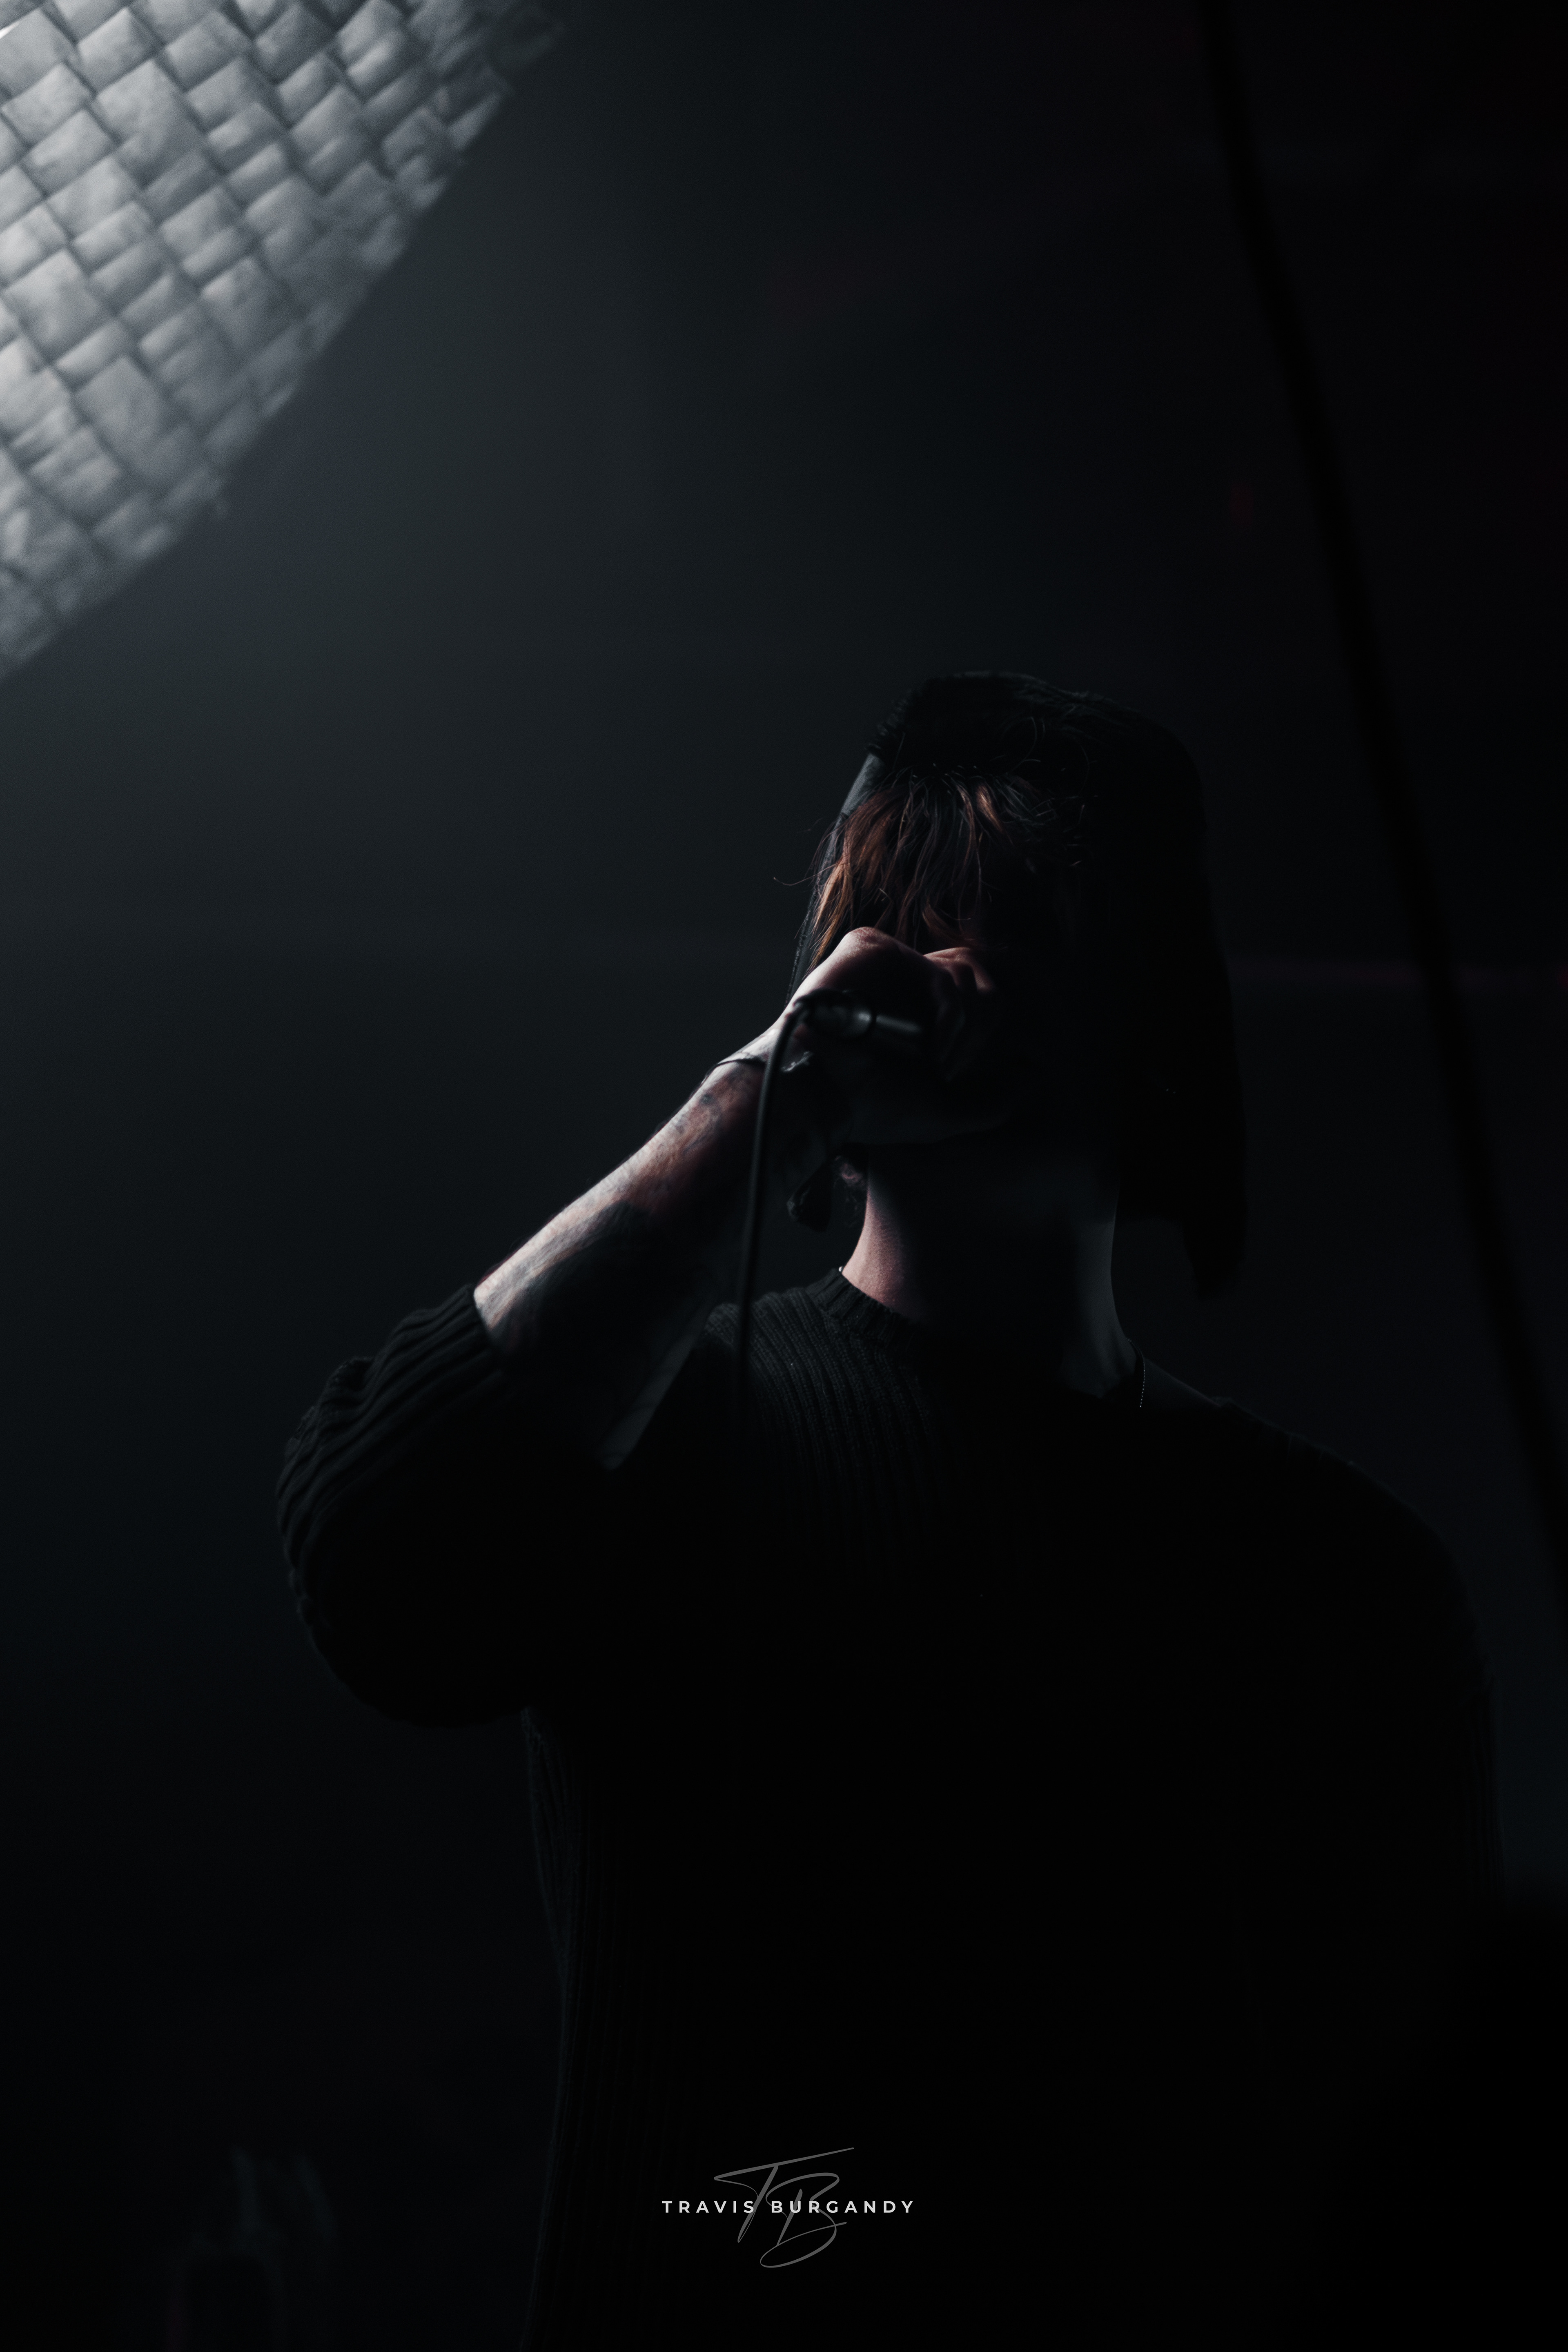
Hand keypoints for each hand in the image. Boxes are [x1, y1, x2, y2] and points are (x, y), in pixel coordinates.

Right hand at [789, 928, 1040, 1148]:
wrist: (822, 1097)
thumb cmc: (871, 1109)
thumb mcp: (945, 1114)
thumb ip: (993, 1101)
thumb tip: (1035, 1072)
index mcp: (920, 1011)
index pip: (978, 995)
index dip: (987, 1033)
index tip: (961, 1075)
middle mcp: (907, 983)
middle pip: (982, 977)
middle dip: (986, 1030)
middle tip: (959, 1069)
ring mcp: (892, 964)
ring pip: (970, 971)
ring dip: (970, 1029)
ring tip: (945, 1065)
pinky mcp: (876, 949)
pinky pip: (944, 975)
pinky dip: (953, 1019)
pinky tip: (935, 1052)